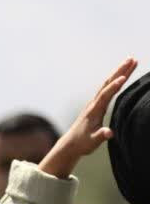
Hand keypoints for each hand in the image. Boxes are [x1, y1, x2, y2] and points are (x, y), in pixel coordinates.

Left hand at [40, 57, 138, 178]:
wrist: (71, 144)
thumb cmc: (83, 143)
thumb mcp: (92, 142)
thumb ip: (101, 136)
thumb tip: (109, 133)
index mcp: (94, 111)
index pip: (105, 96)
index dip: (114, 87)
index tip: (123, 77)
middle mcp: (94, 103)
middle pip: (108, 84)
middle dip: (120, 71)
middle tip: (132, 59)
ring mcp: (95, 103)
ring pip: (108, 84)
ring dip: (120, 72)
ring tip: (132, 61)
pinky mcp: (97, 104)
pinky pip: (108, 88)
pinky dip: (117, 79)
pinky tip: (124, 74)